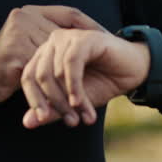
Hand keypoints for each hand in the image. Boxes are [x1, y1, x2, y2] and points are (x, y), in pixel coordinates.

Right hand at [0, 6, 106, 107]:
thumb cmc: (11, 64)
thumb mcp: (33, 45)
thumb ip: (52, 39)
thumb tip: (91, 36)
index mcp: (32, 11)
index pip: (70, 13)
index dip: (91, 25)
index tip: (110, 36)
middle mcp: (25, 17)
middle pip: (67, 35)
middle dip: (87, 50)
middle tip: (109, 60)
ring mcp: (19, 33)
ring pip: (58, 57)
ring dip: (74, 76)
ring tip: (94, 76)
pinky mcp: (16, 53)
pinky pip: (47, 72)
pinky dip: (61, 86)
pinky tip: (73, 96)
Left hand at [20, 29, 150, 128]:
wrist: (134, 71)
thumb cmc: (103, 83)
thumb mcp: (74, 102)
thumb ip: (51, 110)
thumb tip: (27, 123)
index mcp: (46, 55)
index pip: (27, 77)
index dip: (33, 100)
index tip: (42, 121)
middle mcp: (53, 43)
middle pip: (39, 76)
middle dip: (54, 103)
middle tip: (71, 121)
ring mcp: (68, 37)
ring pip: (55, 73)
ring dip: (68, 100)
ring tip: (81, 116)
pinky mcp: (85, 38)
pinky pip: (71, 64)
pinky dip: (74, 87)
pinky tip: (80, 103)